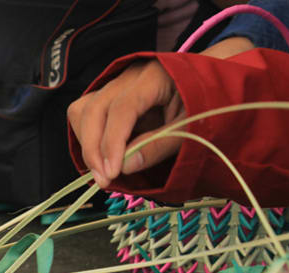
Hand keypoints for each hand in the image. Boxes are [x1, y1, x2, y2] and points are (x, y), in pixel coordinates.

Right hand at [67, 37, 254, 188]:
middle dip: (93, 149)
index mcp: (155, 76)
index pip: (123, 107)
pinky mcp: (106, 97)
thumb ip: (160, 145)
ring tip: (103, 171)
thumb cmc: (203, 104)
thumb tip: (125, 166)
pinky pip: (83, 115)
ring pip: (82, 112)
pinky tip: (102, 156)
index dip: (113, 142)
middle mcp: (128, 76)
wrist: (206, 87)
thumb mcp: (192, 127)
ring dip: (87, 145)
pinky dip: (87, 139)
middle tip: (104, 180)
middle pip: (94, 110)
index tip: (112, 172)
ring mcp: (114, 84)